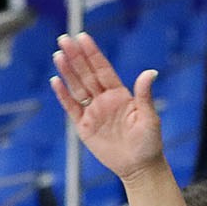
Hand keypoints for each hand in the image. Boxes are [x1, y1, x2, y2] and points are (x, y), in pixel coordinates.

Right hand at [50, 32, 168, 180]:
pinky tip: (56, 81)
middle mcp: (105, 100)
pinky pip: (71, 108)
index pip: (103, 69)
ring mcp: (93, 112)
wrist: (139, 168)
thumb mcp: (149, 118)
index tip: (83, 37)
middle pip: (86, 74)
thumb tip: (150, 72)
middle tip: (64, 38)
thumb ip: (144, 95)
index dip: (93, 53)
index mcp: (120, 94)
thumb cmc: (149, 143)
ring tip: (58, 54)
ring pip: (77, 87)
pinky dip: (63, 95)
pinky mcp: (84, 127)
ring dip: (67, 71)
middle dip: (76, 56)